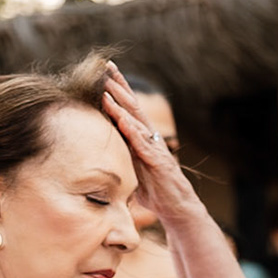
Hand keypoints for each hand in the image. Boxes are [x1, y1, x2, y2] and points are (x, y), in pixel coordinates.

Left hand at [102, 63, 201, 224]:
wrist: (178, 209)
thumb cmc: (156, 191)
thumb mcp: (133, 170)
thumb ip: (121, 156)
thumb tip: (98, 153)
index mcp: (142, 139)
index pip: (128, 110)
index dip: (117, 90)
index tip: (104, 72)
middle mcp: (150, 139)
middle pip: (133, 107)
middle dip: (119, 87)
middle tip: (105, 68)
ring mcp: (155, 149)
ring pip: (137, 121)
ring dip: (121, 104)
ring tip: (107, 89)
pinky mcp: (159, 162)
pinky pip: (143, 144)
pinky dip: (131, 130)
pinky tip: (121, 119)